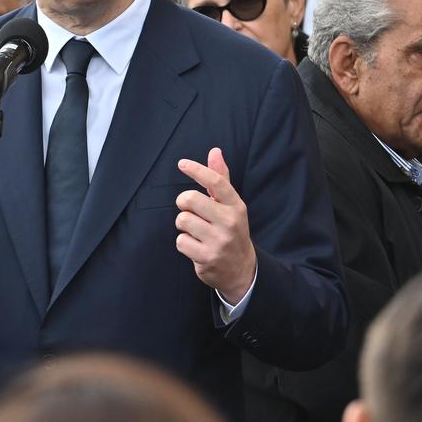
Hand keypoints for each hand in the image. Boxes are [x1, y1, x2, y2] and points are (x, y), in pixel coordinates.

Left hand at [176, 148, 256, 303]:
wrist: (241, 269)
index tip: (182, 163)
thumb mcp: (230, 205)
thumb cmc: (231, 230)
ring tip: (197, 232)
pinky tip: (197, 247)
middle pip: (189, 199)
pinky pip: (180, 242)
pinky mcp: (208, 258)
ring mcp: (219, 241)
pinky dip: (184, 244)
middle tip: (190, 210)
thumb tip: (215, 151)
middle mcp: (230, 222)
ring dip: (184, 226)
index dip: (197, 170)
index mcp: (236, 206)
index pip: (216, 182)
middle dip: (183, 203)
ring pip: (182, 221)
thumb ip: (220, 179)